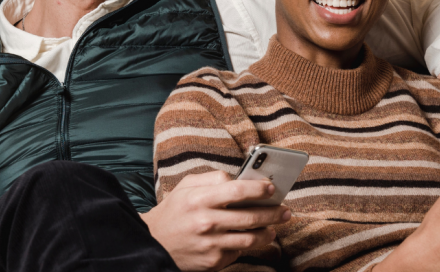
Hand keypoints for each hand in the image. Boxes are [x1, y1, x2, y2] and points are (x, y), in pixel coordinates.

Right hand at [140, 171, 290, 270]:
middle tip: (286, 211)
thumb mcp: (186, 186)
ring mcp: (210, 245)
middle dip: (274, 213)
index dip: (259, 189)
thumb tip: (239, 179)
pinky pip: (239, 252)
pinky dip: (248, 246)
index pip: (237, 191)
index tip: (272, 188)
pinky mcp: (213, 262)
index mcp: (199, 199)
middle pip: (250, 217)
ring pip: (250, 239)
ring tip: (274, 227)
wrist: (153, 243)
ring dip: (268, 233)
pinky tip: (253, 239)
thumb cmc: (173, 211)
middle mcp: (206, 223)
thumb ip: (212, 178)